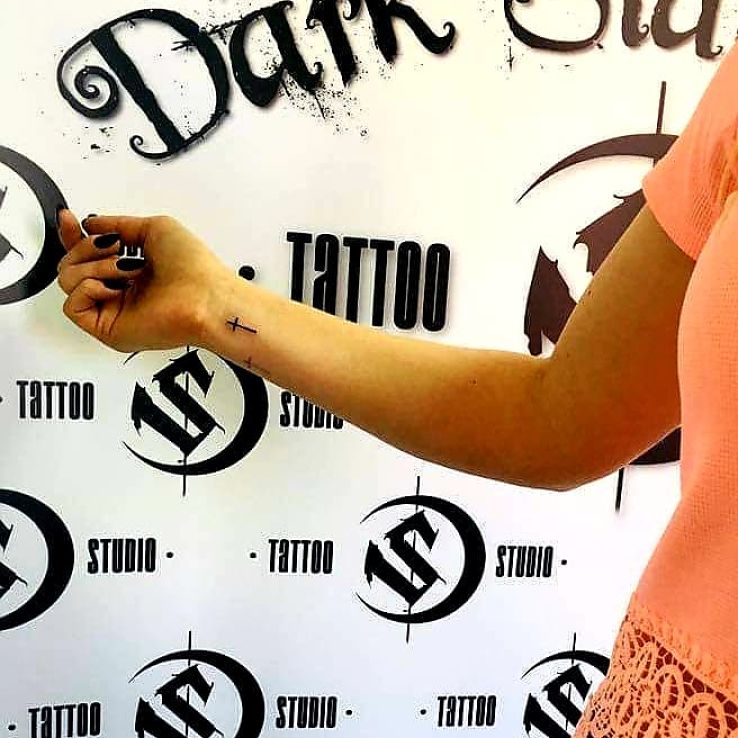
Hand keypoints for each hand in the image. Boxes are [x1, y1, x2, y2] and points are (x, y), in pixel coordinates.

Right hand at [57, 211, 233, 352]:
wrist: (207, 298)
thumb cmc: (194, 268)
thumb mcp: (154, 229)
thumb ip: (118, 224)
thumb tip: (91, 223)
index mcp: (130, 270)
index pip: (88, 254)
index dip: (73, 236)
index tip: (70, 219)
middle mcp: (120, 291)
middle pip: (71, 265)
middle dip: (87, 248)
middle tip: (117, 248)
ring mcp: (113, 310)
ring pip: (69, 281)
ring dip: (95, 266)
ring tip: (128, 269)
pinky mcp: (108, 329)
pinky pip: (72, 306)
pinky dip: (89, 288)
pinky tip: (115, 287)